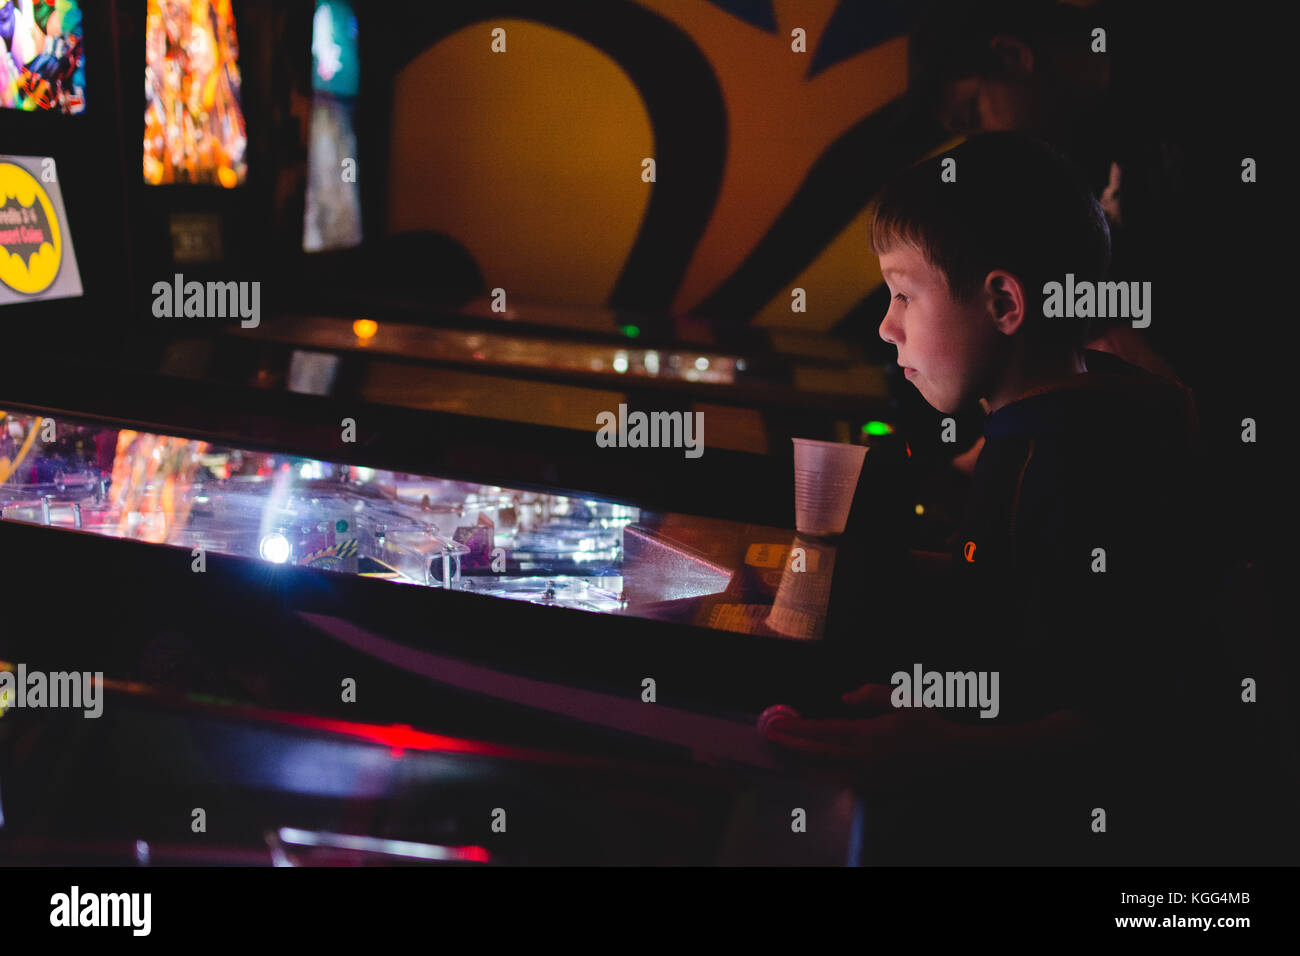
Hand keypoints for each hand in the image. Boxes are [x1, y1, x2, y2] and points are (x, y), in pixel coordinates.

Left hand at [761, 684, 962, 785]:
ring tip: (788, 758)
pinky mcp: (878, 793)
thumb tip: (845, 697)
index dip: (798, 729)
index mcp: (869, 734)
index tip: (779, 725)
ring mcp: (871, 779)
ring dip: (805, 766)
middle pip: (819, 755)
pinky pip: (845, 788)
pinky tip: (818, 774)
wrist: (955, 759)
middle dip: (792, 746)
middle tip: (773, 739)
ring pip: (827, 776)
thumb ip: (872, 694)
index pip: (824, 731)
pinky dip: (828, 780)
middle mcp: (866, 759)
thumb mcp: (903, 698)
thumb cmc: (929, 725)